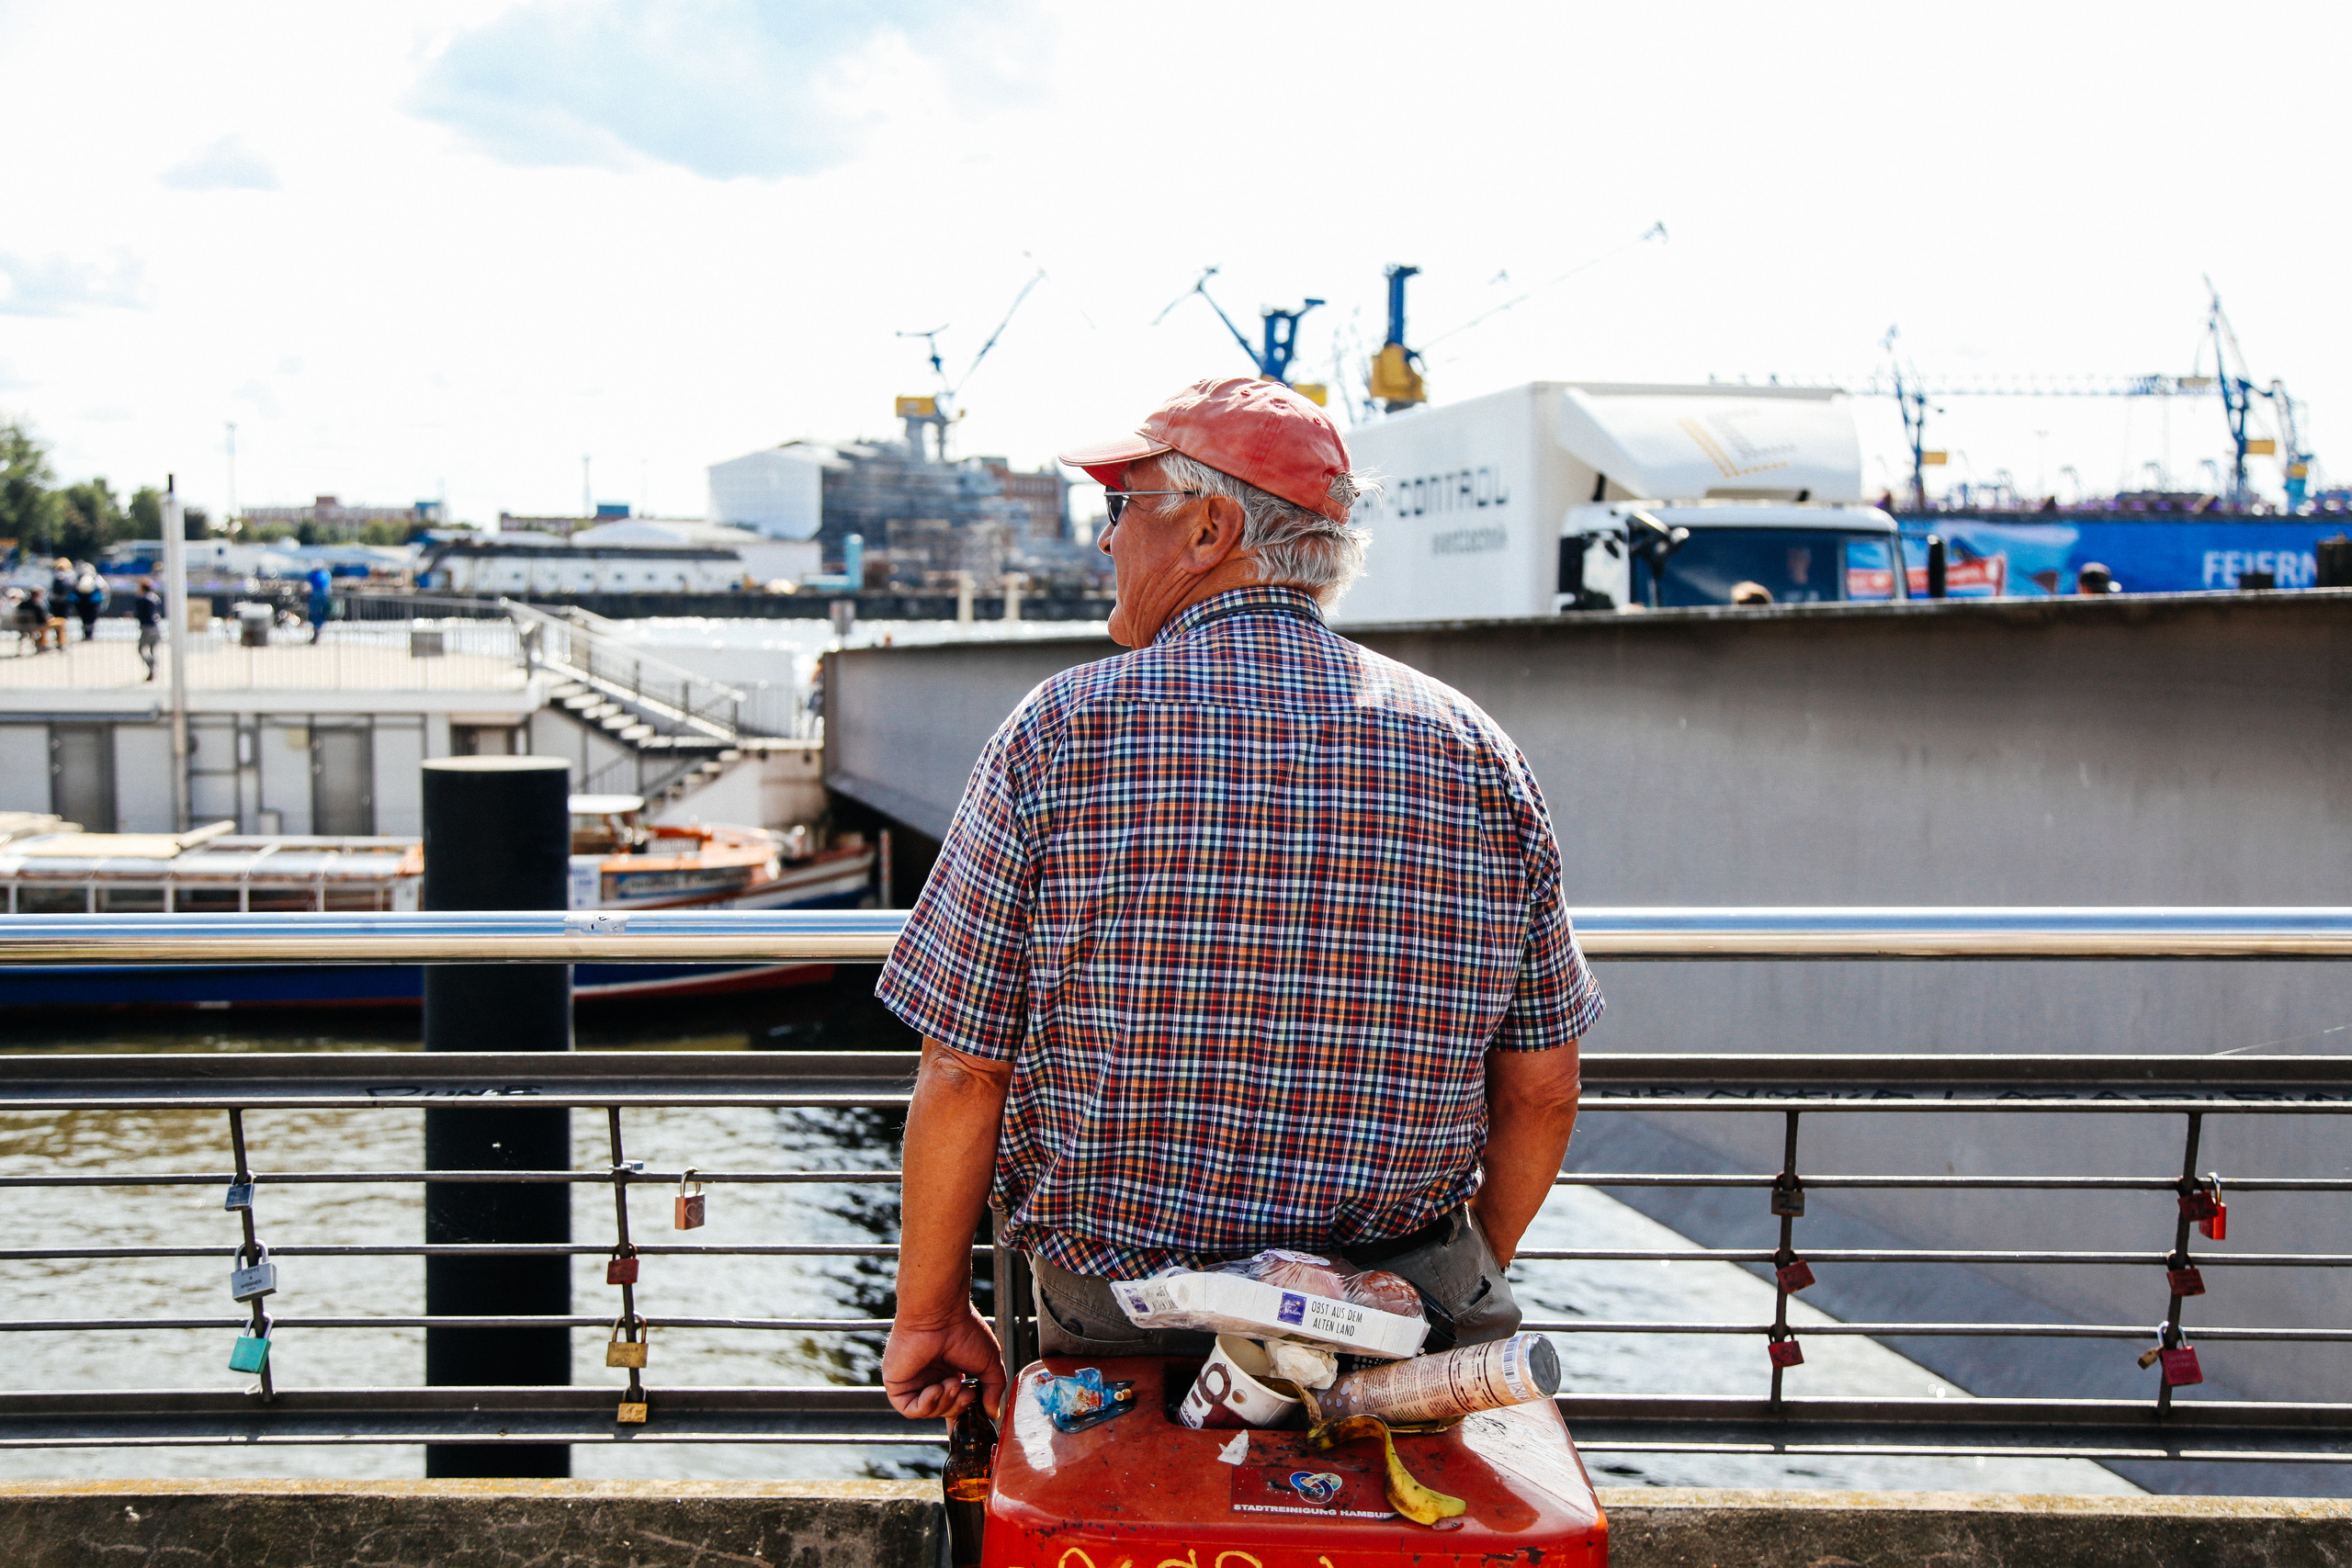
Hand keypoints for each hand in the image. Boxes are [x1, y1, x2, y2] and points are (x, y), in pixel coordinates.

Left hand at [883, 1303, 1005, 1419]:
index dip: (963, 1414)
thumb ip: (993, 1389)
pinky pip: (910, 1409)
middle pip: (944, 1411)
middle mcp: (930, 1377)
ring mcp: (913, 1381)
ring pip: (928, 1412)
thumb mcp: (989, 1362)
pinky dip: (926, 1405)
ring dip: (944, 1403)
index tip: (974, 1417)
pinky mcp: (897, 1383)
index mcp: (949, 1372)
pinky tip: (936, 1388)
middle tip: (965, 1392)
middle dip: (957, 1407)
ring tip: (951, 1383)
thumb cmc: (964, 1329)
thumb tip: (993, 1412)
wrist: (940, 1313)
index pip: (953, 1404)